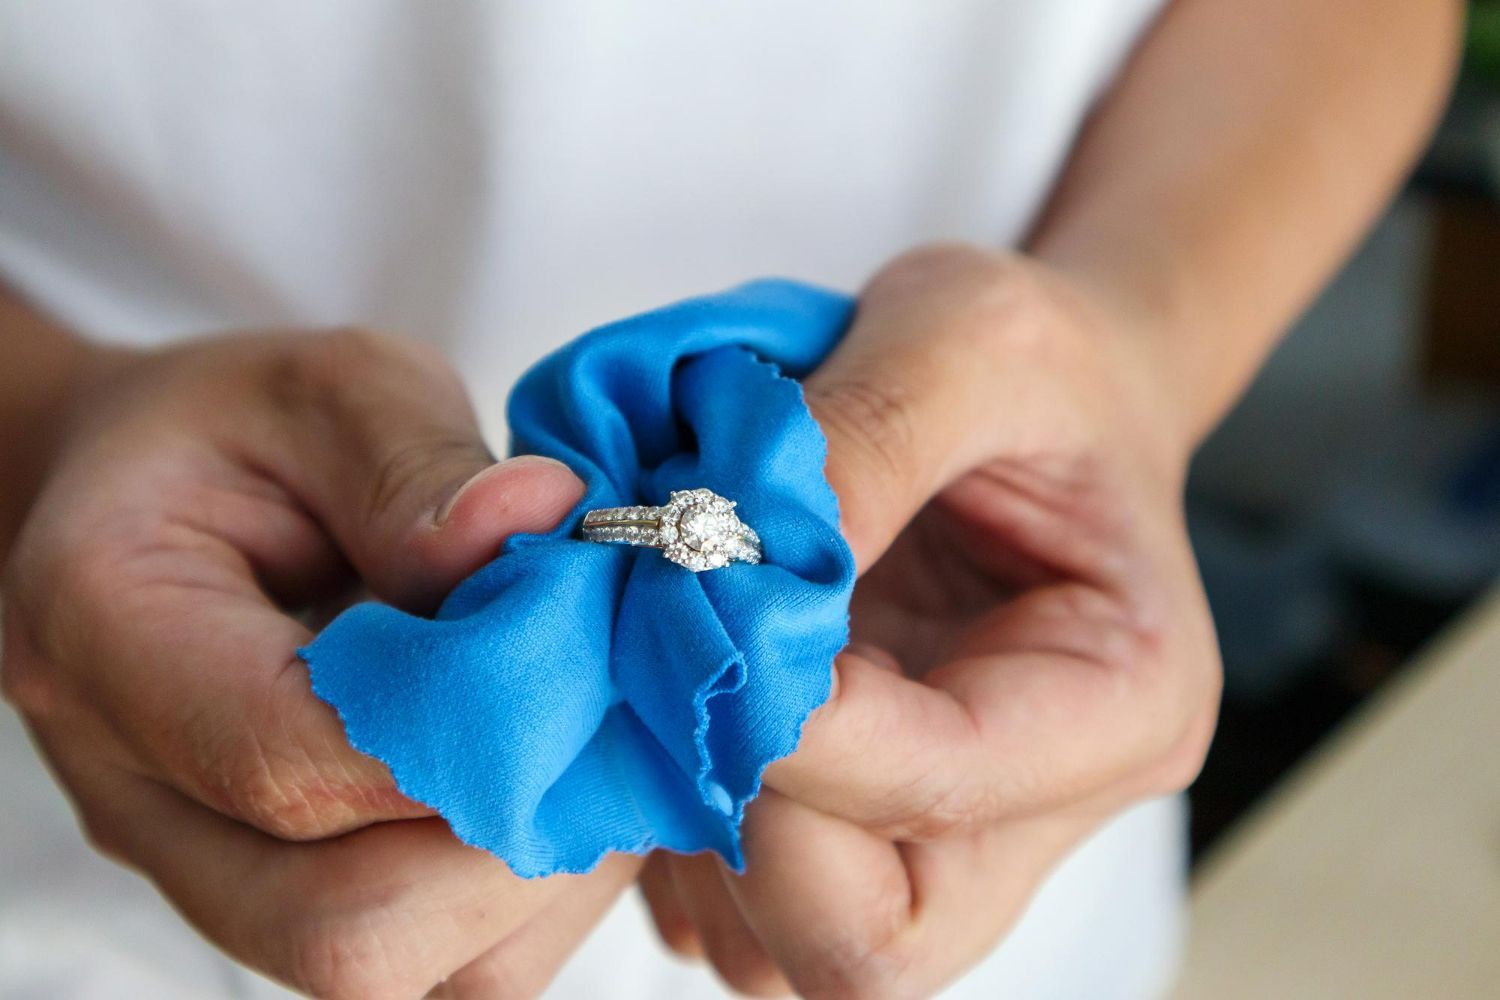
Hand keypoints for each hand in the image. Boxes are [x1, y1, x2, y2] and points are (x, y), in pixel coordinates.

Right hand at [1, 329, 637, 998]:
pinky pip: (434, 964)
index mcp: (111, 639)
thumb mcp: (326, 389)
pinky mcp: (290, 899)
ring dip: (541, 870)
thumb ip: (418, 460)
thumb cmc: (235, 436)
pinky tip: (553, 772)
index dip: (472, 733)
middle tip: (609, 713)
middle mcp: (145, 799)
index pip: (291, 764)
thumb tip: (544, 522)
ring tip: (587, 736)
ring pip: (405, 972)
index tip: (583, 651)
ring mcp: (214, 874)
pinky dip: (527, 888)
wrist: (159, 502)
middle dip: (524, 832)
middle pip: (351, 934)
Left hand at [639, 244, 1221, 997]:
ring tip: (663, 673)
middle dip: (737, 826)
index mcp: (1116, 703)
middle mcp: (1030, 810)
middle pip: (868, 946)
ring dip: (686, 827)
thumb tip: (728, 553)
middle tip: (673, 678)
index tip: (699, 605)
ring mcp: (933, 838)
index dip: (790, 721)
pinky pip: (729, 905)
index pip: (938, 790)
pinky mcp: (847, 830)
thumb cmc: (1036, 368)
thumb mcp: (971, 335)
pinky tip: (672, 698)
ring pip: (778, 946)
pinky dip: (669, 826)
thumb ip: (862, 433)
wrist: (1037, 404)